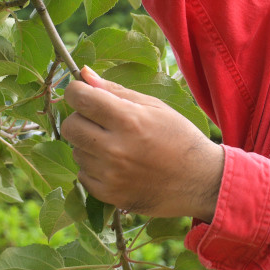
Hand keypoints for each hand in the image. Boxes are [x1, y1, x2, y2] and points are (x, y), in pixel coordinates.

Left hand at [61, 66, 223, 220]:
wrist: (199, 181)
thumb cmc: (179, 137)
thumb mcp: (155, 107)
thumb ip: (117, 91)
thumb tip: (84, 74)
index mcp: (129, 120)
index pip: (80, 99)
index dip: (76, 91)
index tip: (82, 93)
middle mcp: (115, 148)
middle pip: (70, 126)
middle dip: (79, 118)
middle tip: (98, 120)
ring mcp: (110, 174)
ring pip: (76, 151)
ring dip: (89, 145)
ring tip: (115, 145)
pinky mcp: (109, 195)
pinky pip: (82, 175)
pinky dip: (94, 168)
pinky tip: (116, 165)